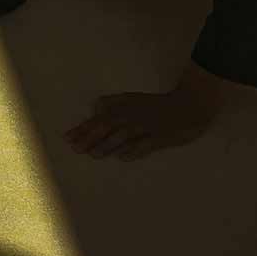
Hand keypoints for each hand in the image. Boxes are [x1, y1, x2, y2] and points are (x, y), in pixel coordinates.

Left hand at [65, 68, 223, 159]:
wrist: (188, 105)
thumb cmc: (156, 104)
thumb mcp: (132, 98)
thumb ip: (112, 103)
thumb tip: (95, 108)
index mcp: (124, 106)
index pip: (99, 118)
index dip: (83, 128)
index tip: (67, 138)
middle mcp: (132, 115)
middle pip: (107, 127)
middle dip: (90, 138)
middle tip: (76, 148)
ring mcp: (146, 126)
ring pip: (123, 136)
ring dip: (107, 145)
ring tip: (94, 154)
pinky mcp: (161, 137)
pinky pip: (145, 144)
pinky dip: (134, 150)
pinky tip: (123, 157)